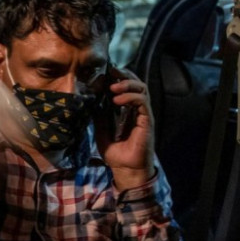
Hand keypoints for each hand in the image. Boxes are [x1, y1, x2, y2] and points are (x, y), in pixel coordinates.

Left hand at [96, 68, 155, 189]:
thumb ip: (99, 117)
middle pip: (136, 83)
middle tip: (111, 71)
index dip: (118, 77)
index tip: (105, 72)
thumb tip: (92, 101)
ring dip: (127, 83)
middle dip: (124, 74)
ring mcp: (143, 114)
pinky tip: (117, 100)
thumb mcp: (101, 132)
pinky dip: (130, 97)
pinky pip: (142, 101)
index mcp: (127, 110)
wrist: (126, 169)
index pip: (126, 87)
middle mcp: (137, 109)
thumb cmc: (116, 154)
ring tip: (113, 87)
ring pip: (142, 88)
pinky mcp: (147, 120)